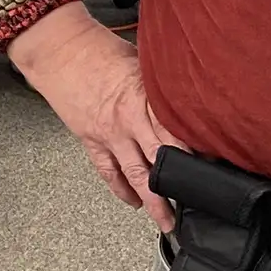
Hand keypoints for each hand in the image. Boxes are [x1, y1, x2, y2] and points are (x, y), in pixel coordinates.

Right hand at [8, 1, 178, 223]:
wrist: (58, 51)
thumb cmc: (101, 49)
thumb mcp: (143, 62)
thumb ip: (164, 86)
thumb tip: (191, 98)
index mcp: (145, 99)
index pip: (176, 134)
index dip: (195, 154)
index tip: (211, 170)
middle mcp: (128, 122)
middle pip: (160, 161)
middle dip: (178, 185)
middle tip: (196, 204)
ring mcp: (109, 135)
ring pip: (134, 175)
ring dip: (152, 200)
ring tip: (166, 220)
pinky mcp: (91, 140)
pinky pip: (108, 171)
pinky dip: (121, 189)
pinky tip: (134, 201)